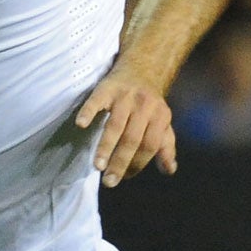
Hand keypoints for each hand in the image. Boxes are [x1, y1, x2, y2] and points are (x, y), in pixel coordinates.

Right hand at [75, 71, 175, 187]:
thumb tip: (169, 170)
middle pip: (132, 139)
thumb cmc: (150, 105)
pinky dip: (88, 112)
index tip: (124, 177)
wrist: (141, 68)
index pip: (150, 145)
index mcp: (160, 116)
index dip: (138, 164)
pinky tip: (81, 125)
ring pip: (115, 125)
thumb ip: (166, 147)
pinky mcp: (107, 88)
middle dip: (120, 162)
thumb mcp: (163, 123)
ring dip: (105, 147)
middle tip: (109, 182)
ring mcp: (125, 96)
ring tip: (97, 166)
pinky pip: (96, 101)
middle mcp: (144, 106)